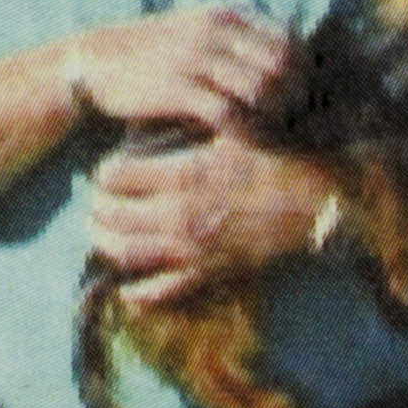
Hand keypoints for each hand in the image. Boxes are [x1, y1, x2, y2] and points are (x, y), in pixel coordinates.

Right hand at [58, 0, 292, 141]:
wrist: (96, 62)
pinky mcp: (177, 87)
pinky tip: (247, 145)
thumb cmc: (153, 54)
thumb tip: (284, 66)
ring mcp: (196, 57)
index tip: (304, 97)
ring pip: (260, 88)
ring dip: (274, 118)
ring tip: (277, 138)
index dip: (304, 70)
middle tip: (297, 124)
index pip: (287, 37)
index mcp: (225, 14)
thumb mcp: (197, 33)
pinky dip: (245, 131)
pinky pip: (228, 112)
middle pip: (282, 63)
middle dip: (296, 97)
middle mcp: (215, 30)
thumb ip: (236, 41)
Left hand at [78, 131, 320, 291]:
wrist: (314, 203)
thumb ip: (193, 125)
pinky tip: (124, 286)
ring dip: (104, 244)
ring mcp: (191, 250)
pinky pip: (161, 292)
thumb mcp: (231, 131)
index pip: (117, 176)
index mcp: (184, 175)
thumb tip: (161, 115)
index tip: (105, 168)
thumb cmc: (275, 159)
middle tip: (93, 199)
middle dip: (96, 207)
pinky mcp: (207, 274)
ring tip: (96, 233)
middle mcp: (180, 215)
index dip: (105, 171)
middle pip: (112, 216)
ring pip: (126, 254)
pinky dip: (137, 292)